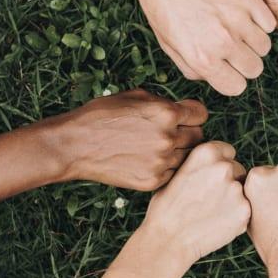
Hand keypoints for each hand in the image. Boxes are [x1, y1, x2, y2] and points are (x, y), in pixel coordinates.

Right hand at [40, 91, 207, 189]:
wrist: (75, 145)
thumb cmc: (102, 116)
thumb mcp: (135, 96)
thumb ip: (164, 102)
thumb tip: (184, 111)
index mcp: (166, 113)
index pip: (201, 114)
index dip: (192, 114)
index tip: (185, 117)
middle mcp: (168, 138)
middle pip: (199, 137)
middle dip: (188, 133)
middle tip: (171, 134)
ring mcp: (161, 162)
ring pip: (187, 157)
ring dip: (177, 152)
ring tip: (156, 147)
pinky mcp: (152, 181)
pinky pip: (172, 173)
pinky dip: (165, 168)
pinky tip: (149, 161)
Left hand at [131, 0, 275, 96]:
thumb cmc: (161, 4)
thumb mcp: (168, 44)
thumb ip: (193, 67)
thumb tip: (215, 77)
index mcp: (202, 59)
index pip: (236, 87)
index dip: (232, 78)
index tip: (227, 67)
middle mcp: (223, 42)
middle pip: (255, 69)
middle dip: (245, 61)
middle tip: (232, 46)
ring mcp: (238, 18)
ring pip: (265, 47)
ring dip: (253, 40)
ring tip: (236, 26)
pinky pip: (269, 22)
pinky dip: (260, 20)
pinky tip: (243, 12)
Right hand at [139, 141, 249, 266]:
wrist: (168, 239)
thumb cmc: (167, 207)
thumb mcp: (178, 173)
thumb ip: (201, 164)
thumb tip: (217, 160)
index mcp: (206, 153)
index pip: (228, 152)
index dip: (219, 165)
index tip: (210, 180)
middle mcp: (224, 167)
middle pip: (238, 170)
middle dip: (228, 182)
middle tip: (209, 200)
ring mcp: (236, 189)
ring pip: (243, 190)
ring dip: (233, 199)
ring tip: (211, 213)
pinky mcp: (245, 211)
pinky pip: (246, 209)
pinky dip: (236, 216)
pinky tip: (217, 223)